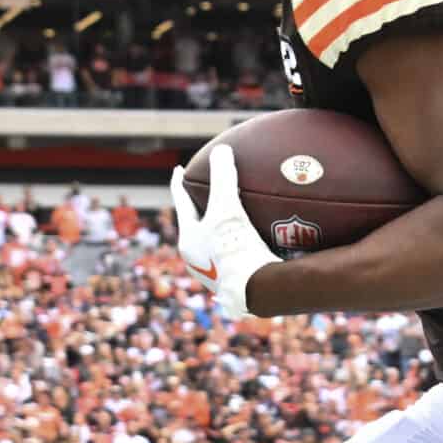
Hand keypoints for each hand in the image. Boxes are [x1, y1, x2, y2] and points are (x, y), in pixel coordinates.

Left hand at [168, 145, 279, 320]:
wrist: (257, 294)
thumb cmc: (236, 250)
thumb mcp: (228, 209)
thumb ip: (223, 179)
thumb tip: (222, 149)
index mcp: (189, 242)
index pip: (181, 205)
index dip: (178, 185)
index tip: (178, 169)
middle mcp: (198, 262)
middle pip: (196, 226)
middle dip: (199, 210)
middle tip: (204, 192)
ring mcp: (217, 275)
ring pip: (216, 244)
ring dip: (222, 229)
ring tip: (233, 214)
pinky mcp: (238, 285)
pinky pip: (238, 256)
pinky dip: (244, 243)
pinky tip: (263, 239)